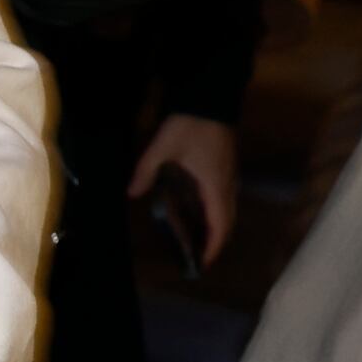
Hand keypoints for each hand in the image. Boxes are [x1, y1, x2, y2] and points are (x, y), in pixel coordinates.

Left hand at [127, 112, 239, 265]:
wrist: (210, 98)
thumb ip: (146, 171)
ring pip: (228, 209)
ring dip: (216, 226)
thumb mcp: (162, 147)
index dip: (213, 246)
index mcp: (215, 185)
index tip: (203, 263)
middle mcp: (227, 184)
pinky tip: (197, 212)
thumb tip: (132, 194)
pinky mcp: (225, 166)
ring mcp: (228, 174)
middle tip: (198, 257)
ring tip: (197, 240)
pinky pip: (224, 197)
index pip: (220, 224)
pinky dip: (215, 211)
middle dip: (216, 241)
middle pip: (227, 220)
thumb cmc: (190, 124)